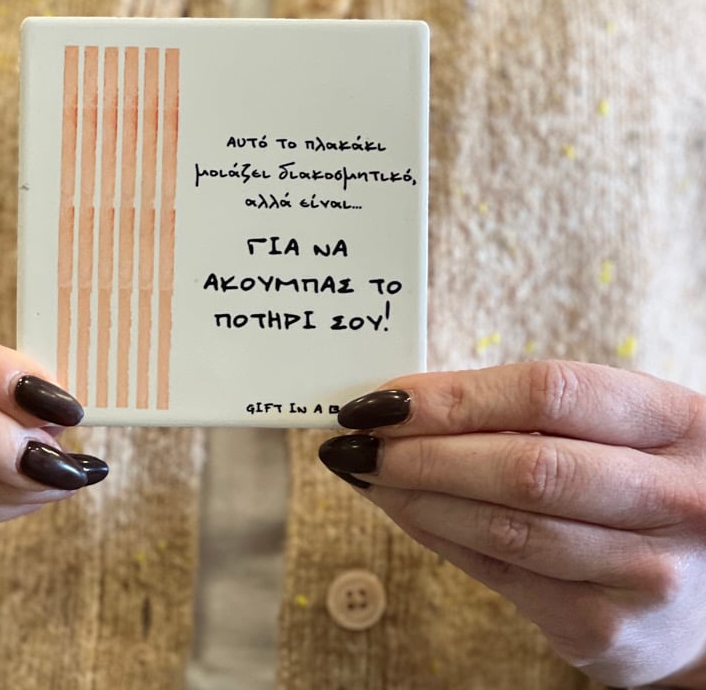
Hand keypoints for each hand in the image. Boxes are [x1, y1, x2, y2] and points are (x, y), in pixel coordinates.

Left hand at [318, 360, 705, 687]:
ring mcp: (647, 574)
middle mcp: (675, 499)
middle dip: (419, 451)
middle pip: (522, 467)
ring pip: (503, 528)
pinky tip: (402, 510)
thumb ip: (530, 410)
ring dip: (413, 497)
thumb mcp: (620, 426)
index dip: (452, 395)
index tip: (382, 397)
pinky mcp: (611, 632)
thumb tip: (403, 400)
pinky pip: (500, 576)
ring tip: (361, 471)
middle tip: (353, 438)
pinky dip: (436, 537)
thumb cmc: (641, 477)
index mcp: (675, 421)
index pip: (547, 393)